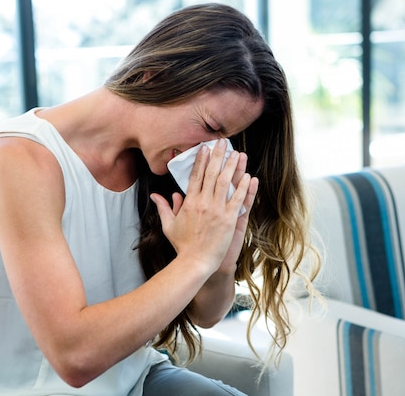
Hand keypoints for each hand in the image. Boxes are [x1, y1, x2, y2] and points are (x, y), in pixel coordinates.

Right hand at [150, 140, 256, 274]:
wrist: (195, 262)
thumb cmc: (182, 245)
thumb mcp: (169, 225)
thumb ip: (164, 207)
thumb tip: (156, 195)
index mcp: (189, 202)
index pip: (196, 176)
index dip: (201, 160)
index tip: (205, 148)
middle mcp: (203, 203)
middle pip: (211, 174)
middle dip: (217, 156)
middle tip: (222, 143)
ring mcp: (217, 210)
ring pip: (225, 182)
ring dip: (232, 166)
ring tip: (237, 154)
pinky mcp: (229, 219)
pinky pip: (238, 199)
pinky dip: (243, 187)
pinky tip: (249, 176)